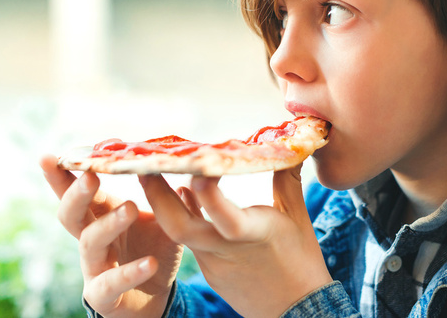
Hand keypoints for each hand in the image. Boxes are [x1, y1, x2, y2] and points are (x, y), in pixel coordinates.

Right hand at [40, 156, 181, 317]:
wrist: (157, 296)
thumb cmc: (152, 250)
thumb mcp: (163, 220)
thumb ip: (169, 198)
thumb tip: (188, 174)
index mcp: (101, 215)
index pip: (77, 192)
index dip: (60, 176)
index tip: (49, 157)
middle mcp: (91, 239)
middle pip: (72, 215)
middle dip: (76, 194)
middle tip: (91, 176)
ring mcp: (94, 267)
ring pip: (89, 243)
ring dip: (109, 224)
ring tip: (132, 208)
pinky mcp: (103, 295)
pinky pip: (111, 283)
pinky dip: (130, 272)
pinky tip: (149, 263)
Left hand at [140, 164, 332, 317]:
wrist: (295, 311)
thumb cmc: (301, 260)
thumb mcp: (297, 216)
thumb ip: (286, 178)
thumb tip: (293, 146)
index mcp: (252, 235)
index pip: (225, 218)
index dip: (208, 196)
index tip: (196, 170)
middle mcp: (225, 250)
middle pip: (180, 228)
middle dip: (157, 198)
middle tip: (144, 168)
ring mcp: (213, 263)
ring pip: (179, 233)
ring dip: (164, 205)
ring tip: (153, 175)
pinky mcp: (209, 271)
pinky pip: (190, 241)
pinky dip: (185, 216)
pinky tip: (183, 195)